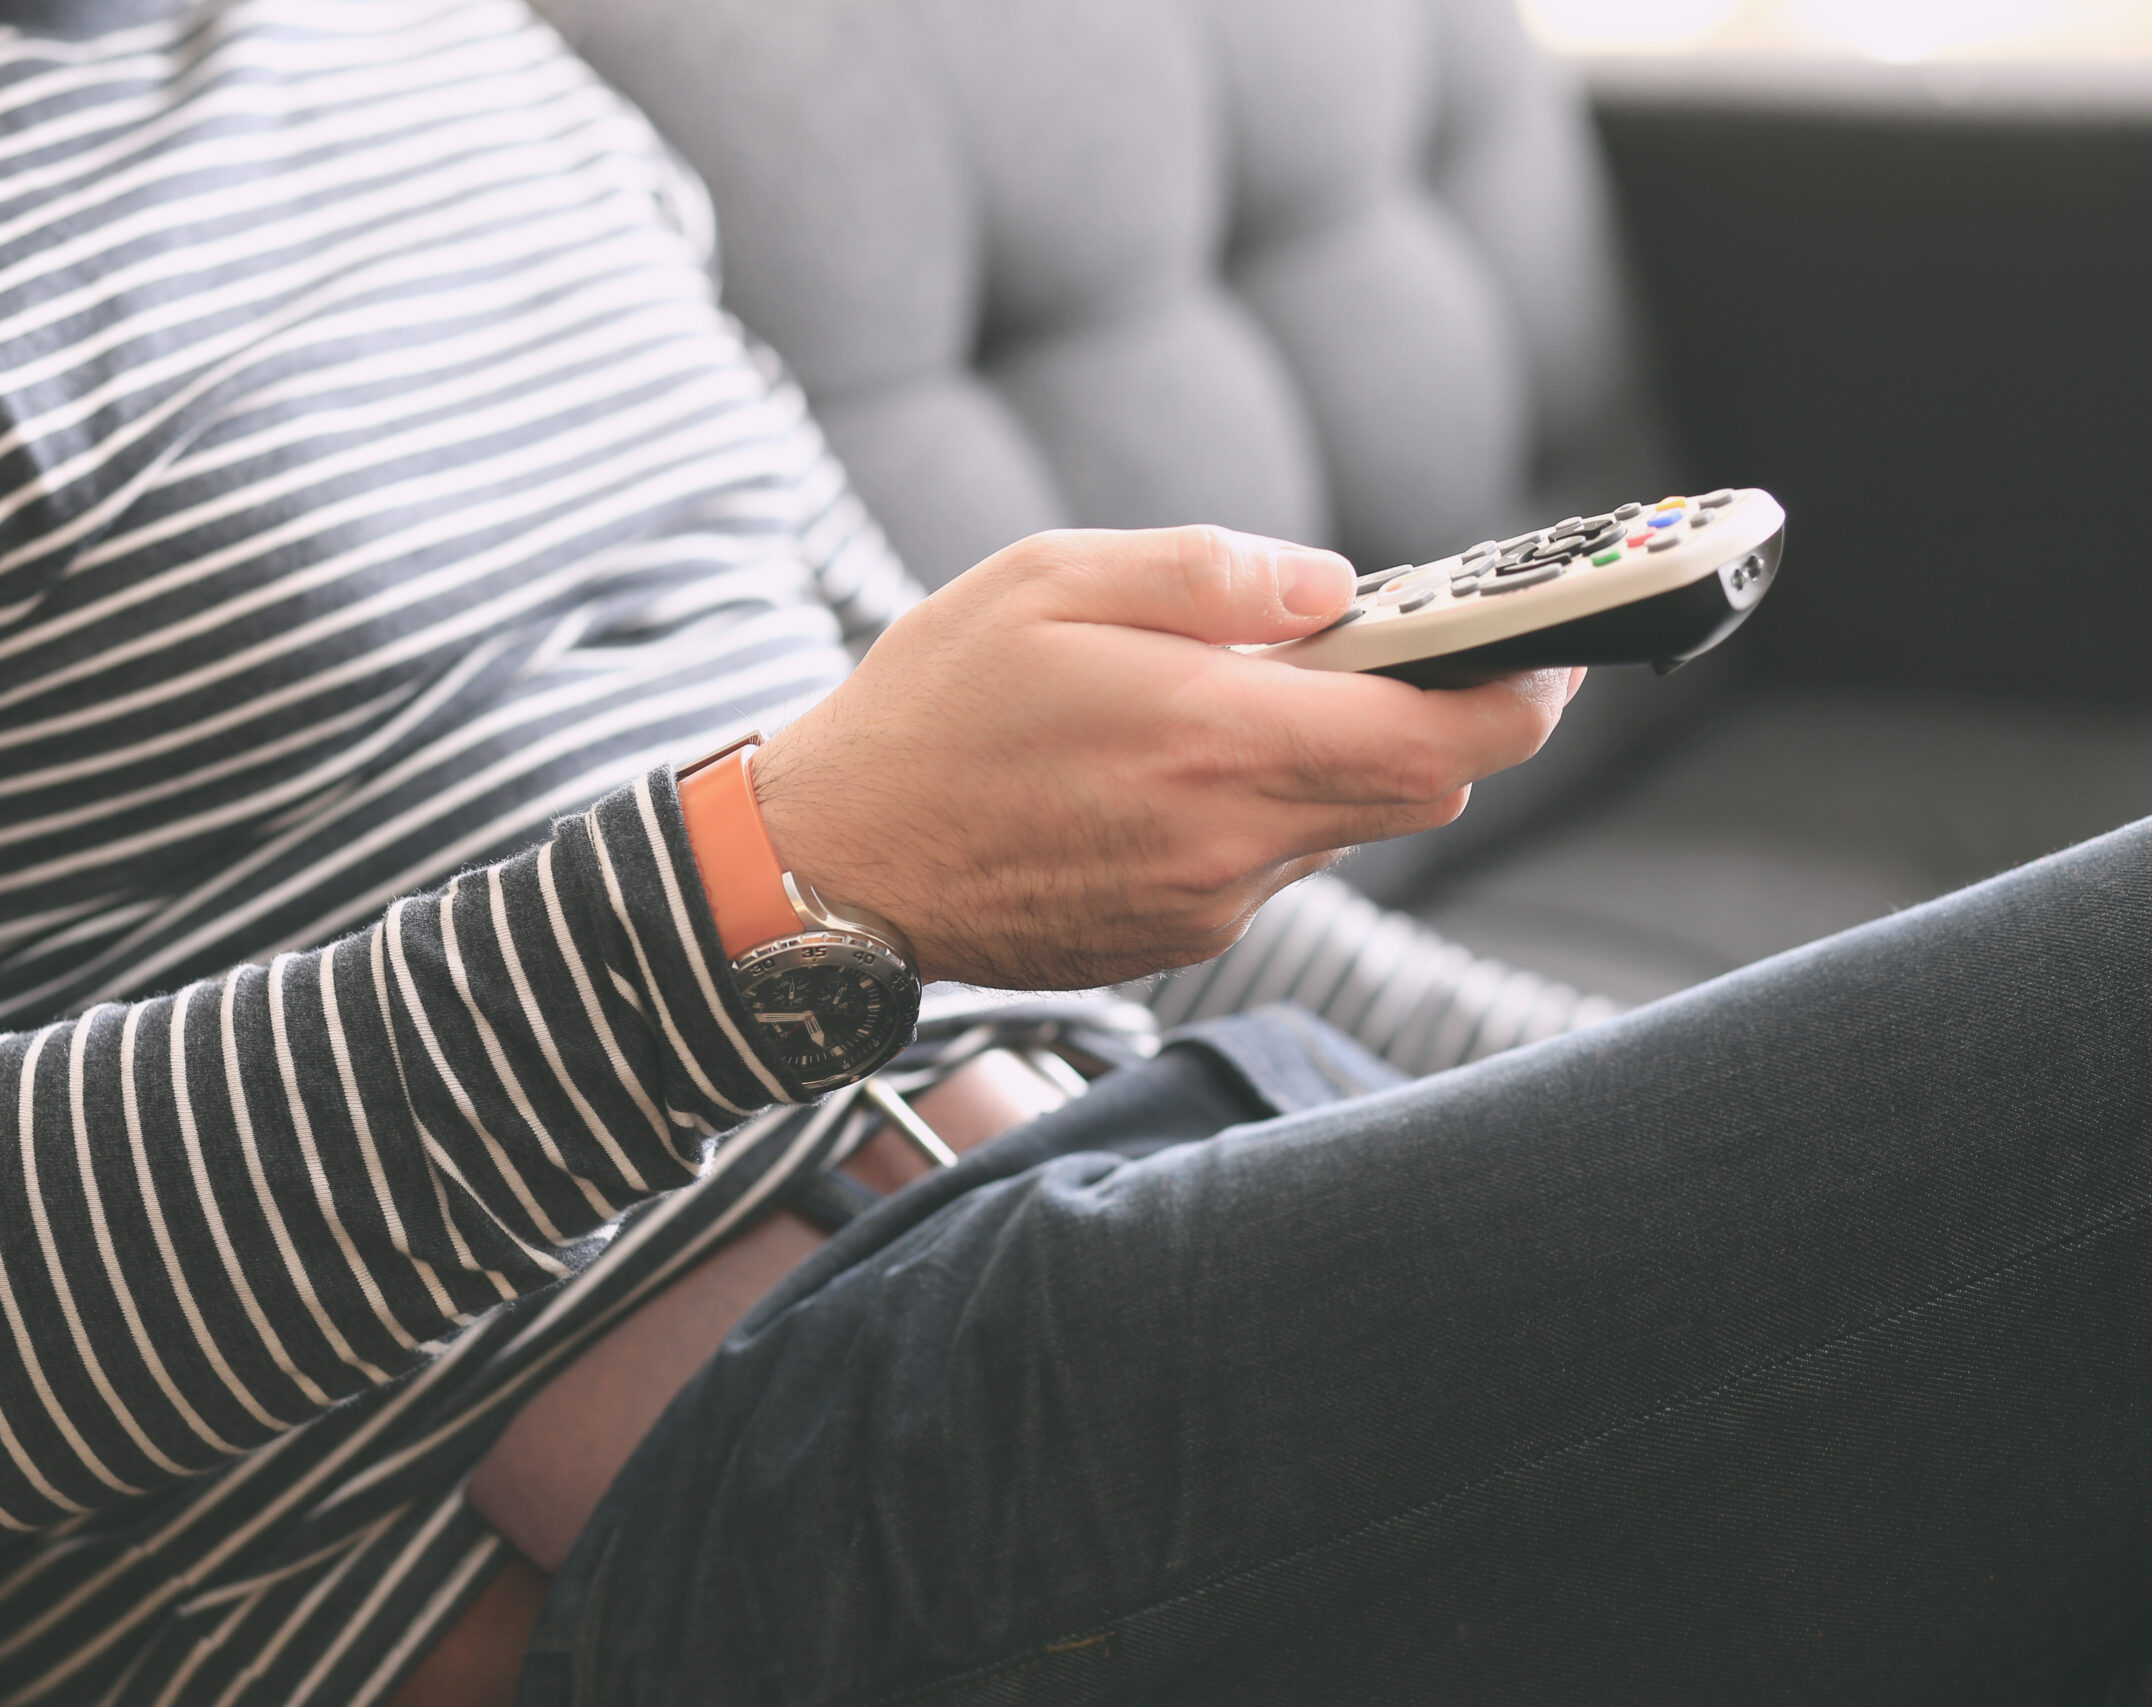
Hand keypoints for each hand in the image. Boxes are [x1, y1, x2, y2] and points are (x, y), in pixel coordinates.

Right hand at [752, 525, 1582, 989]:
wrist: (833, 867)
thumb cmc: (929, 709)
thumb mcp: (1046, 581)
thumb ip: (1207, 573)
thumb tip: (1333, 587)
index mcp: (1212, 742)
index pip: (1439, 737)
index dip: (1521, 692)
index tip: (1550, 648)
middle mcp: (1229, 844)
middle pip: (1417, 788)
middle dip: (1429, 716)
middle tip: (1380, 647)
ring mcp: (1206, 906)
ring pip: (1340, 825)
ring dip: (1326, 760)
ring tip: (1222, 703)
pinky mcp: (1173, 940)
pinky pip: (1267, 865)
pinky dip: (1256, 809)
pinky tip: (1159, 771)